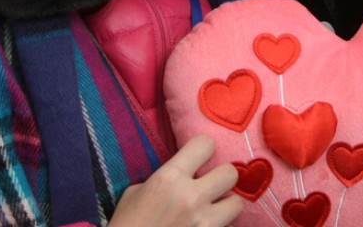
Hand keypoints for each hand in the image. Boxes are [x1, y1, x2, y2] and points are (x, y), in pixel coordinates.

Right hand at [109, 134, 242, 226]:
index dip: (203, 148)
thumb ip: (163, 179)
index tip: (198, 157)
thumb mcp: (135, 193)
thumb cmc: (125, 225)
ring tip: (212, 209)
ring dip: (225, 205)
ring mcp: (204, 223)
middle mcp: (191, 198)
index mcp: (170, 178)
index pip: (205, 144)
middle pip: (230, 172)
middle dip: (220, 177)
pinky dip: (218, 226)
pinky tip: (202, 226)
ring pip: (237, 203)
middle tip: (208, 184)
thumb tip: (181, 174)